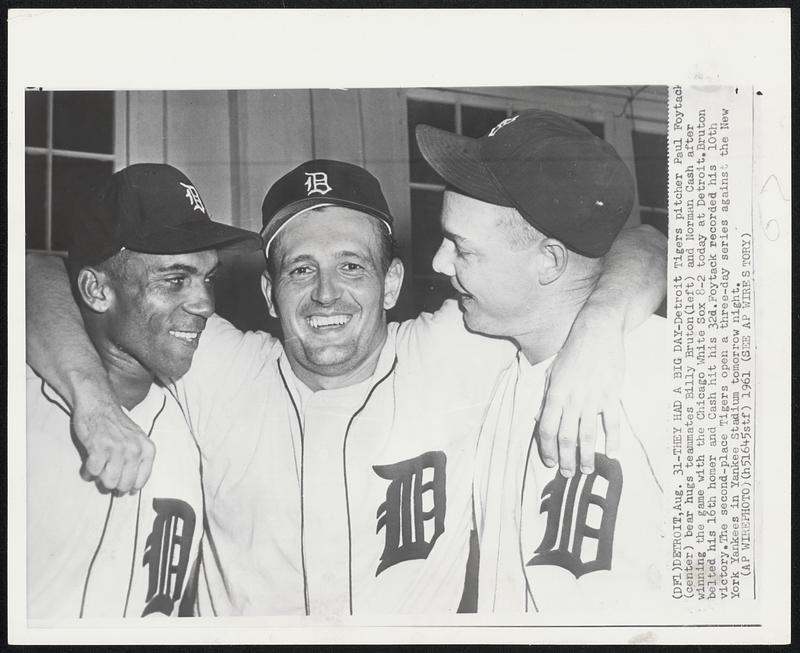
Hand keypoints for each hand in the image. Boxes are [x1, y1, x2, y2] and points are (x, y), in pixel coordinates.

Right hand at [72, 397, 155, 492]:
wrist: (99, 406)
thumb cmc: (117, 425)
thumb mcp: (137, 440)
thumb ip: (138, 461)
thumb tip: (130, 488)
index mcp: (147, 449)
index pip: (142, 480)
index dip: (130, 487)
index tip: (124, 487)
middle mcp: (135, 450)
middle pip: (125, 485)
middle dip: (114, 485)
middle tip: (108, 476)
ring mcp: (118, 449)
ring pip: (110, 482)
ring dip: (101, 478)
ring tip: (100, 468)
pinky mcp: (99, 449)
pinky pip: (94, 472)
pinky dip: (89, 472)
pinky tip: (90, 463)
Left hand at [536, 306, 624, 476]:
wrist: (596, 332)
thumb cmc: (572, 351)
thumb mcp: (552, 372)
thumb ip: (547, 396)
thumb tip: (539, 417)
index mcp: (555, 395)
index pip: (546, 429)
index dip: (546, 449)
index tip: (549, 462)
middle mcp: (572, 400)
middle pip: (566, 438)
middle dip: (565, 459)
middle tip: (567, 474)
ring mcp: (592, 399)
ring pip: (588, 435)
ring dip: (586, 456)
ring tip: (586, 469)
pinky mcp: (611, 395)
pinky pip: (611, 422)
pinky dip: (612, 440)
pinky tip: (612, 454)